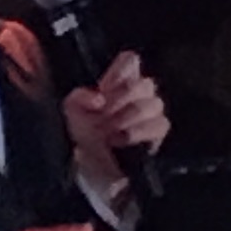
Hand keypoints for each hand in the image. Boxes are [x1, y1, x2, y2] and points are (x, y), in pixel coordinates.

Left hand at [59, 52, 169, 196]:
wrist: (91, 168)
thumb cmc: (83, 136)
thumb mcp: (72, 113)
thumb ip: (80, 98)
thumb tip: (99, 99)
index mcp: (117, 83)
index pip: (130, 61)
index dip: (120, 73)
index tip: (104, 89)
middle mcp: (138, 94)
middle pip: (144, 84)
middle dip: (120, 102)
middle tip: (102, 118)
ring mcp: (151, 112)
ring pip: (152, 104)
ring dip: (126, 119)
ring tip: (108, 134)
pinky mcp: (158, 132)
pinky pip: (158, 124)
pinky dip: (136, 133)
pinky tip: (121, 140)